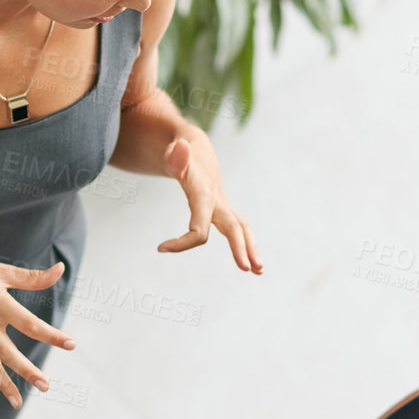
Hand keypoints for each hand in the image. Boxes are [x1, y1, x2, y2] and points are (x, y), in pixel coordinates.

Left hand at [158, 136, 262, 273]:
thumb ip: (174, 155)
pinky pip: (236, 229)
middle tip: (245, 269)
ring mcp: (223, 205)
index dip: (182, 243)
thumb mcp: (173, 151)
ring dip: (250, 249)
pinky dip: (244, 244)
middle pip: (233, 228)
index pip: (199, 228)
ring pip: (241, 229)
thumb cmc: (180, 151)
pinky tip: (249, 260)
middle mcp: (218, 201)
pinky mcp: (223, 209)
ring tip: (258, 271)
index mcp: (204, 194)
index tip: (160, 248)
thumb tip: (180, 149)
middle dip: (239, 248)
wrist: (195, 147)